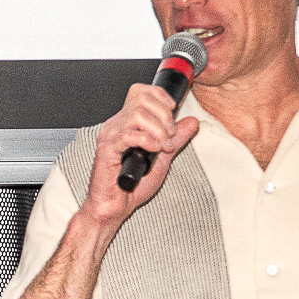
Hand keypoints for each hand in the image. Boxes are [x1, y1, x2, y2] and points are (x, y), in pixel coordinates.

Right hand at [80, 83, 200, 224]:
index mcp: (126, 123)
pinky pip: (129, 134)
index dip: (160, 97)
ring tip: (162, 147)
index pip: (141, 92)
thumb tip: (191, 122)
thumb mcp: (163, 158)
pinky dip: (147, 141)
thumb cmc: (131, 186)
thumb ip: (176, 138)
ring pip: (138, 114)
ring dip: (158, 130)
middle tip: (170, 136)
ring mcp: (110, 135)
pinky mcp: (107, 149)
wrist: (113, 207)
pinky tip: (153, 151)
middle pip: (141, 99)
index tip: (173, 112)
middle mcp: (117, 125)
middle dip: (164, 115)